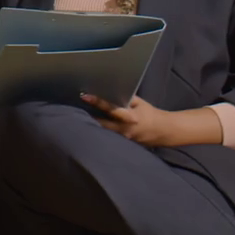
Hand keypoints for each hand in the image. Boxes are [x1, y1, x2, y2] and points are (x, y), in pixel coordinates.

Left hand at [81, 93, 203, 147]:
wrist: (163, 131)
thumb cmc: (149, 113)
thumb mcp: (139, 102)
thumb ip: (125, 98)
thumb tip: (108, 90)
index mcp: (130, 117)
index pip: (111, 109)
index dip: (97, 102)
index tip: (84, 95)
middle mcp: (125, 130)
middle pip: (101, 124)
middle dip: (87, 117)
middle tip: (71, 108)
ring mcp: (122, 140)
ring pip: (102, 133)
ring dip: (90, 126)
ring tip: (74, 117)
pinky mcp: (121, 145)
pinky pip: (106, 138)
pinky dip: (97, 132)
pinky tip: (87, 128)